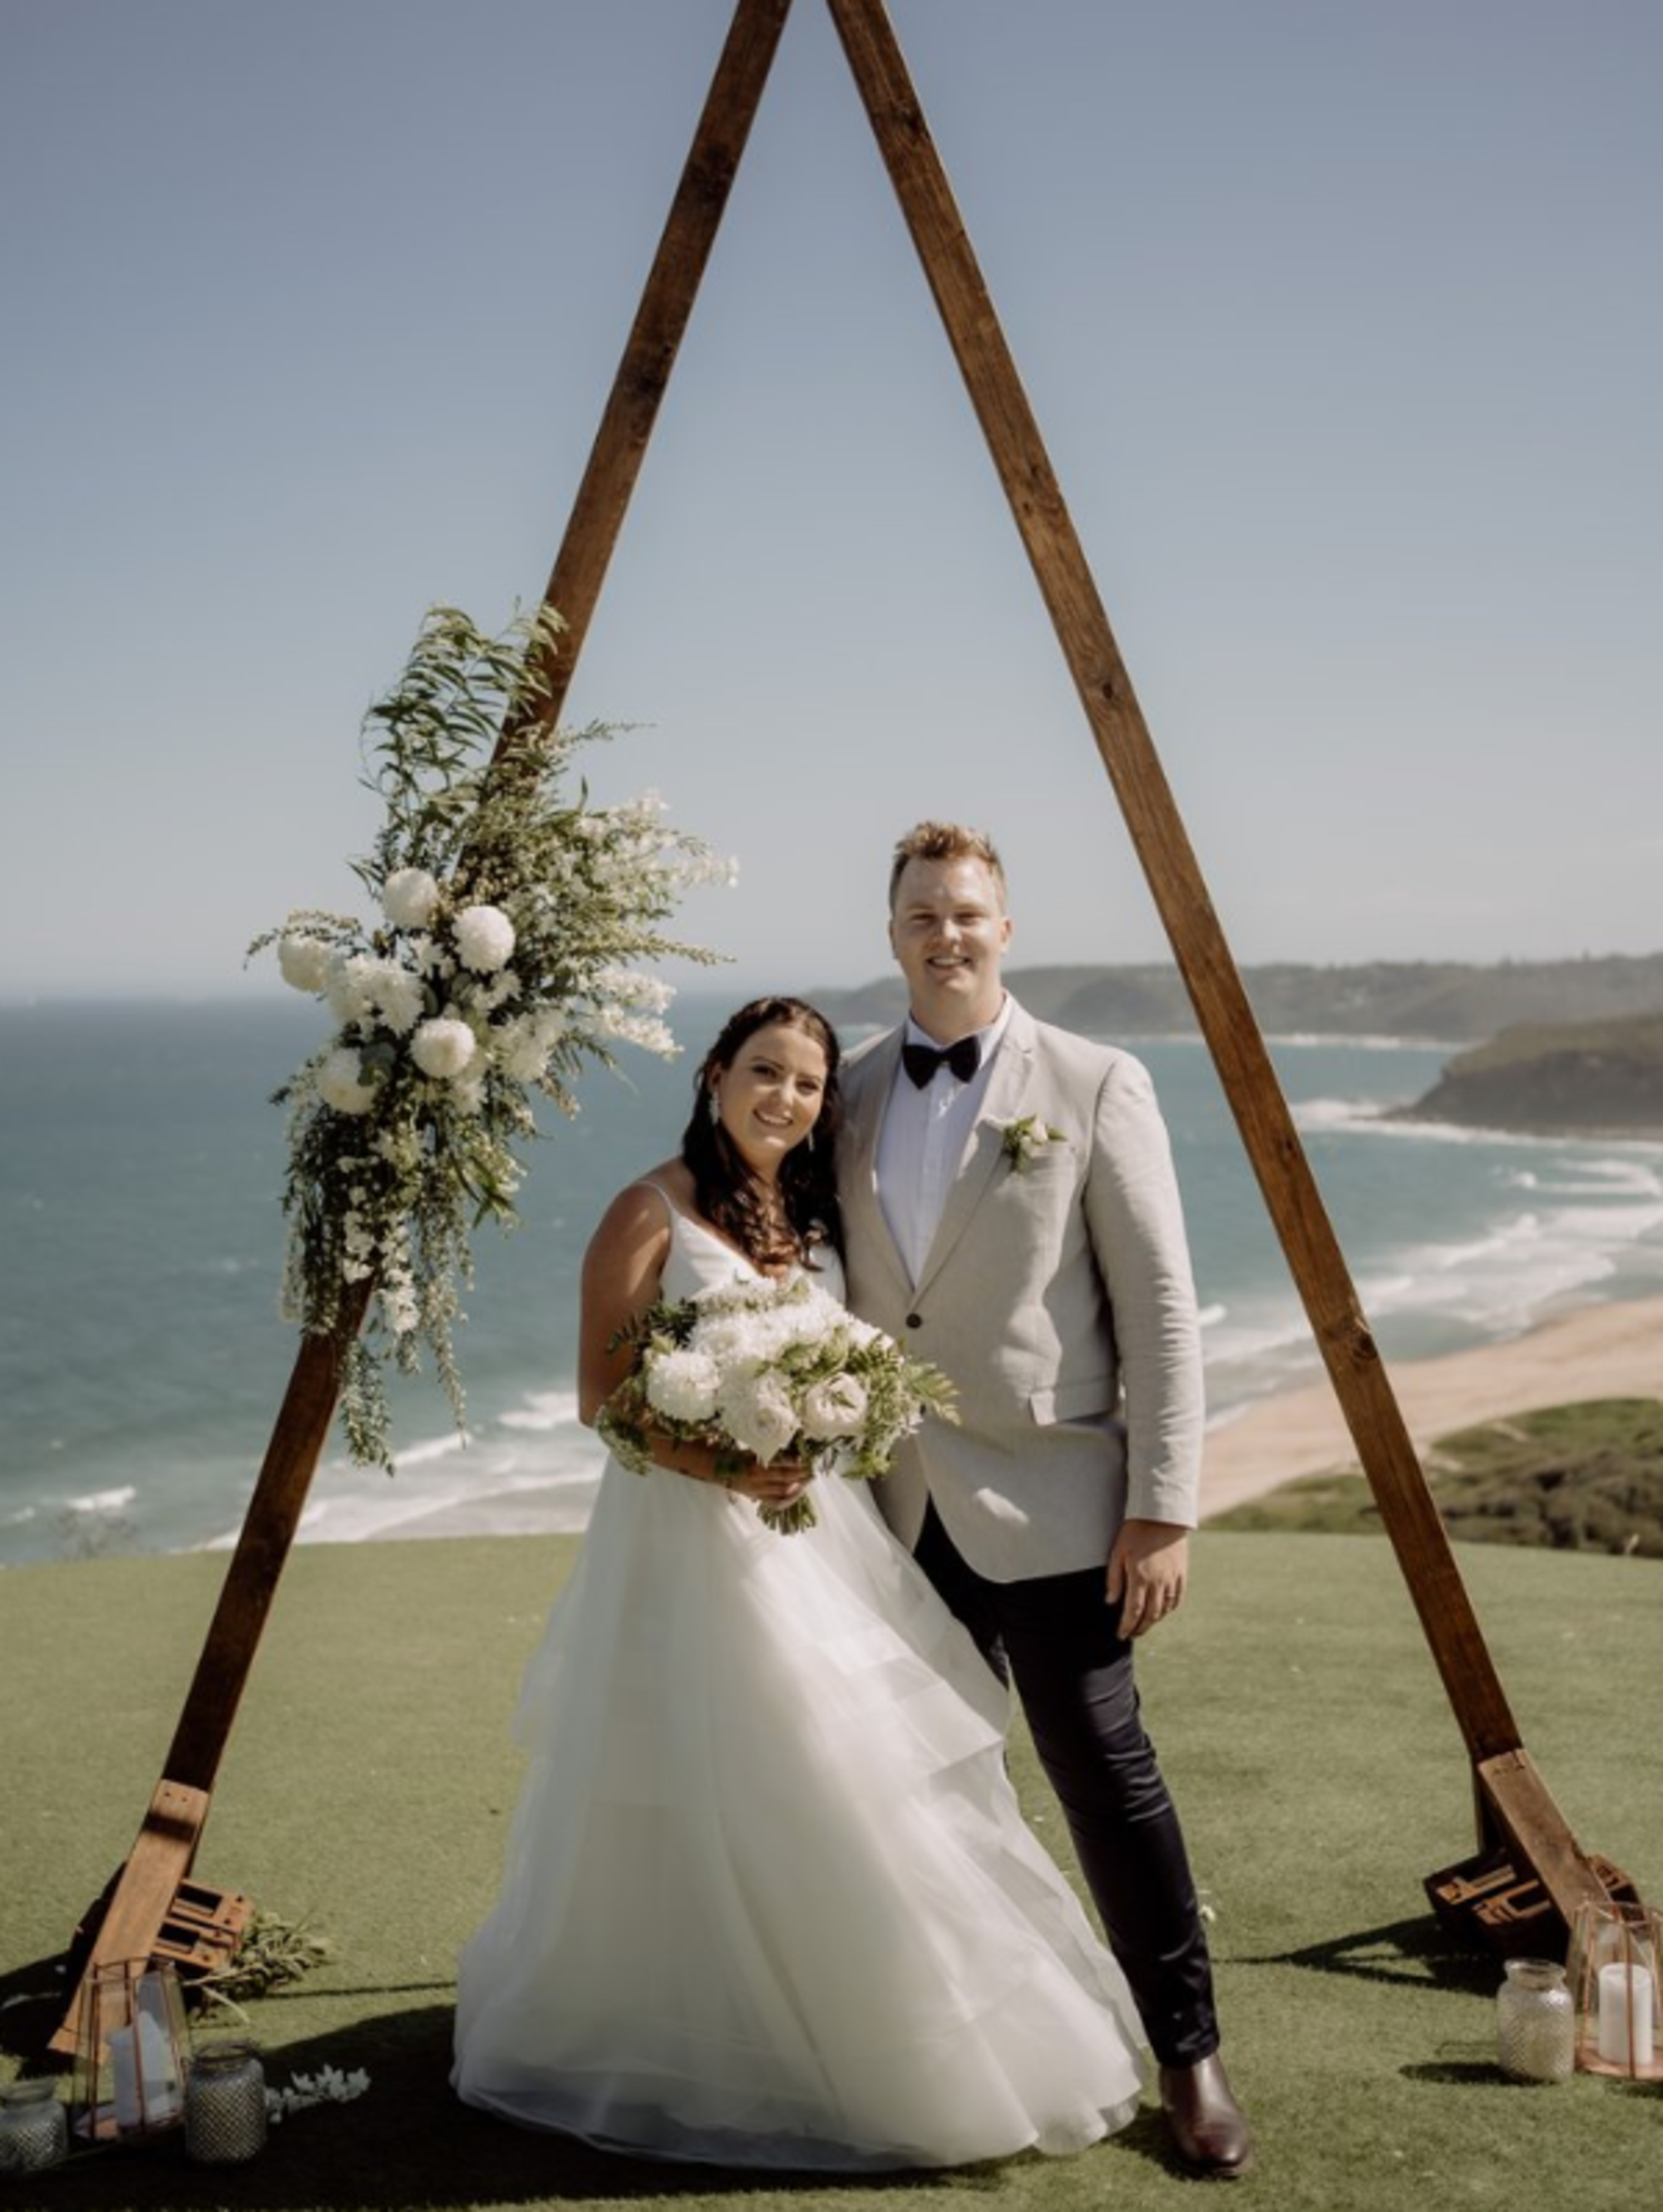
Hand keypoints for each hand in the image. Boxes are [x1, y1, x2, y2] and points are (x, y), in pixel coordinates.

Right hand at [723, 1457, 810, 1508]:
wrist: (716, 1469)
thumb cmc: (735, 1454)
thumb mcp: (751, 1449)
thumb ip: (768, 1451)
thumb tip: (790, 1448)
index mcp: (755, 1466)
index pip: (780, 1466)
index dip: (795, 1464)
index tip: (806, 1459)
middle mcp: (757, 1481)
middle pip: (785, 1480)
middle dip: (801, 1475)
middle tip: (812, 1470)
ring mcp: (758, 1492)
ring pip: (783, 1493)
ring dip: (798, 1487)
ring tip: (807, 1481)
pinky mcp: (757, 1498)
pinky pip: (776, 1503)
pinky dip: (788, 1500)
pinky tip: (797, 1493)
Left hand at [1106, 1519, 1188, 1639]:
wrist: (1162, 1515)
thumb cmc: (1136, 1531)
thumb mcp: (1118, 1552)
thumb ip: (1114, 1579)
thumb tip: (1111, 1601)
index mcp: (1140, 1577)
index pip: (1133, 1611)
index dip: (1127, 1626)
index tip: (1121, 1635)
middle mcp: (1158, 1582)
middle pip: (1151, 1615)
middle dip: (1140, 1629)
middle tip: (1132, 1634)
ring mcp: (1172, 1579)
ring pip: (1164, 1610)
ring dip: (1154, 1621)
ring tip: (1144, 1625)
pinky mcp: (1182, 1573)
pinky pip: (1177, 1599)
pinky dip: (1169, 1609)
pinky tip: (1162, 1611)